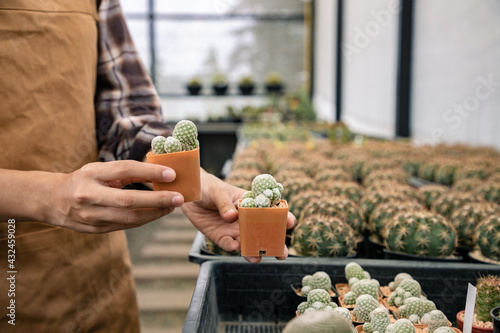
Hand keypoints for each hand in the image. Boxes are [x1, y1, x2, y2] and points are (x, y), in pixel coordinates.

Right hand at [46, 160, 183, 232]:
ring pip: (129, 218)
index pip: (125, 170)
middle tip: (179, 197)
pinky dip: (144, 220)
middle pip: (128, 200)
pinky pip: (125, 226)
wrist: (53, 201)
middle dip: (157, 200)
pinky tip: (157, 213)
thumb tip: (158, 172)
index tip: (172, 173)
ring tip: (172, 205)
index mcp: (91, 174)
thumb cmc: (83, 180)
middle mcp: (89, 196)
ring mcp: (91, 216)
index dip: (150, 172)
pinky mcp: (96, 229)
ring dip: (155, 213)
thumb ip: (126, 172)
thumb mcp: (100, 169)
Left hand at [181, 170, 295, 262]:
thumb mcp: (218, 192)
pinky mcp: (220, 237)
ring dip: (253, 251)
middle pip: (264, 233)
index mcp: (251, 204)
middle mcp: (246, 219)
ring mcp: (234, 230)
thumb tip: (232, 217)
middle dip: (274, 244)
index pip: (271, 211)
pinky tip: (235, 248)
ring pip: (248, 243)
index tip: (290, 222)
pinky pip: (228, 245)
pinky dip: (232, 248)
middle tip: (282, 254)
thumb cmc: (209, 187)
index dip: (282, 217)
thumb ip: (225, 204)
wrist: (190, 194)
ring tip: (258, 258)